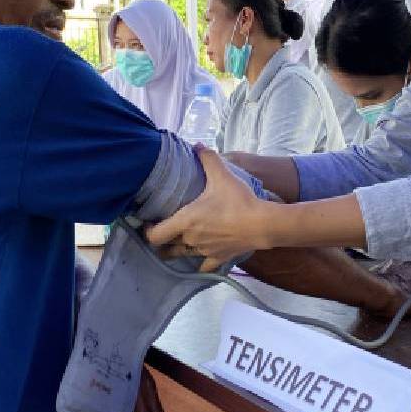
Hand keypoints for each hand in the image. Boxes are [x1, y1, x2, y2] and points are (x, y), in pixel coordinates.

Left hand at [146, 146, 272, 270]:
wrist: (261, 224)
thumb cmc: (237, 201)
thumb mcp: (222, 176)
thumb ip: (208, 159)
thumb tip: (197, 145)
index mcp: (185, 221)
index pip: (155, 235)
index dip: (148, 231)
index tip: (149, 223)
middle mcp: (190, 239)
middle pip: (167, 247)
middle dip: (163, 241)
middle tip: (164, 230)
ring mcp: (204, 251)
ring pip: (184, 255)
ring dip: (178, 251)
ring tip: (178, 243)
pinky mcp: (219, 257)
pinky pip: (205, 266)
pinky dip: (201, 263)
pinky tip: (201, 259)